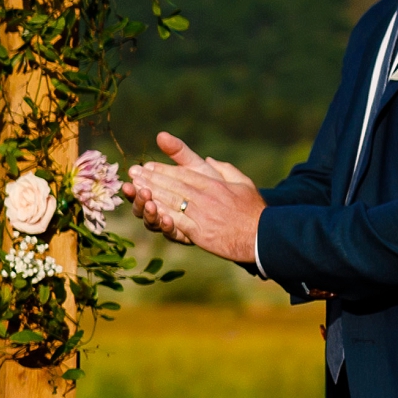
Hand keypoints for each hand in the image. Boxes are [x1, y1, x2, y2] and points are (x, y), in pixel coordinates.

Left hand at [125, 132, 264, 264]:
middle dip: (150, 178)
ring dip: (150, 193)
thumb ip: (225, 170)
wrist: (263, 237)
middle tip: (133, 172)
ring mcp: (201, 214)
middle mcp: (205, 196)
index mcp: (214, 184)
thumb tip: (209, 160)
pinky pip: (176, 222)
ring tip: (135, 187)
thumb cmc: (254, 211)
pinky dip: (161, 215)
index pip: (184, 173)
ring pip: (171, 201)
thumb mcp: (243, 183)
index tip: (148, 165)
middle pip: (172, 185)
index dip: (164, 169)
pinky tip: (148, 210)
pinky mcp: (199, 232)